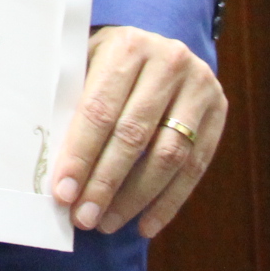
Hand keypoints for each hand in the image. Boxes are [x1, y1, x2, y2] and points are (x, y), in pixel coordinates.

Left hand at [50, 25, 225, 238]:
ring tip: (107, 223)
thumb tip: (50, 165)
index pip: (100, 109)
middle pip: (134, 135)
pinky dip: (169, 202)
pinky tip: (145, 224)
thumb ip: (71, 104)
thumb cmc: (108, 62)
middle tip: (84, 217)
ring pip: (168, 155)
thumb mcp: (85, 66)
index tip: (63, 192)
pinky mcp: (219, 111)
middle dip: (106, 182)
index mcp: (128, 46)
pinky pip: (196, 166)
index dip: (81, 155)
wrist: (156, 46)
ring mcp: (200, 86)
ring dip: (136, 198)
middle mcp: (169, 61)